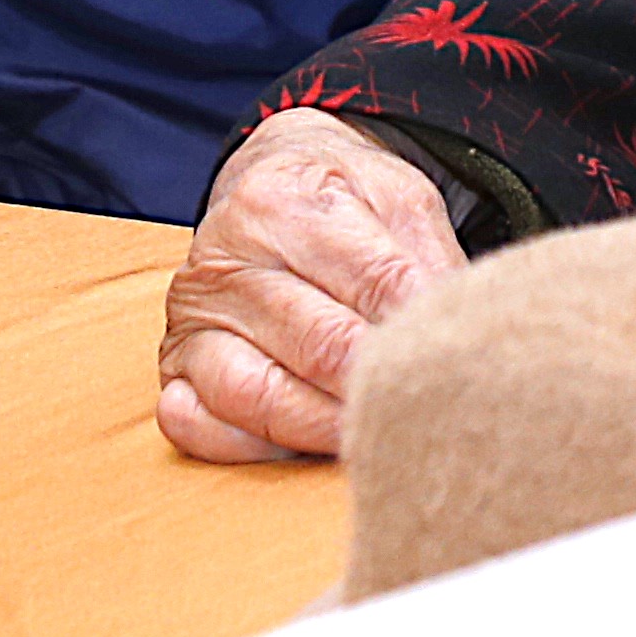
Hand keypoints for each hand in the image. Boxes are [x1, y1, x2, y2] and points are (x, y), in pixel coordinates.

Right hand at [156, 107, 470, 460]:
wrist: (270, 187)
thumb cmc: (347, 205)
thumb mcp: (401, 202)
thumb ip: (433, 264)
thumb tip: (461, 337)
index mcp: (286, 200)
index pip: (376, 282)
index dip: (425, 333)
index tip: (460, 367)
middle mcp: (226, 257)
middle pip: (322, 346)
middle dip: (381, 389)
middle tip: (428, 417)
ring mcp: (191, 316)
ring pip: (259, 396)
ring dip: (326, 428)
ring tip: (376, 438)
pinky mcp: (175, 367)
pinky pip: (199, 427)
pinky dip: (250, 448)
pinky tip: (296, 450)